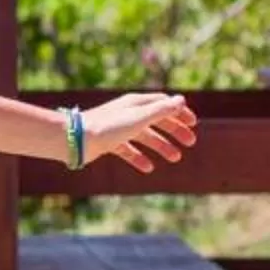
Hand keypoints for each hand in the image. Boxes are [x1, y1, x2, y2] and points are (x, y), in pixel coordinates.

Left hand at [82, 92, 196, 172]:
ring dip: (161, 146)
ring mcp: (117, 128)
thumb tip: (181, 100)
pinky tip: (148, 168)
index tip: (193, 124)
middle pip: (156, 120)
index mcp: (136, 103)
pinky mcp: (108, 143)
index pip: (163, 103)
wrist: (76, 139)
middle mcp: (127, 113)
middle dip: (174, 130)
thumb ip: (161, 110)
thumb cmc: (108, 127)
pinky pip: (128, 150)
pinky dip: (139, 158)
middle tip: (190, 143)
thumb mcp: (140, 118)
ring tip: (175, 158)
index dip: (179, 112)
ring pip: (144, 136)